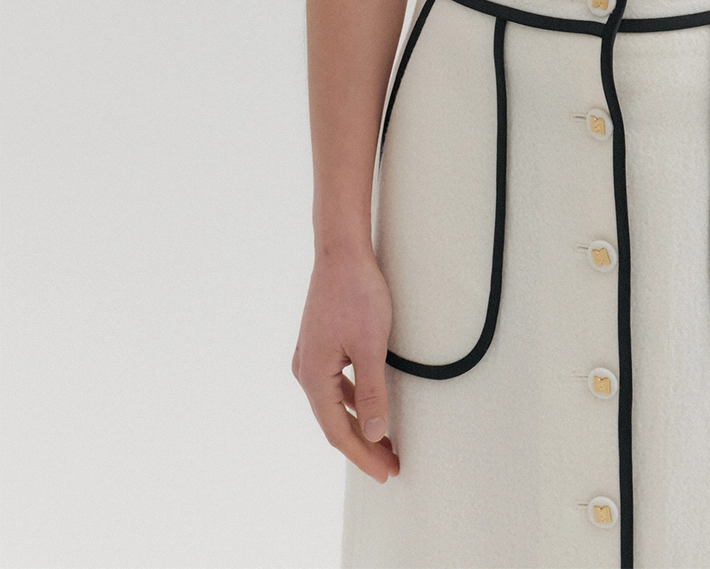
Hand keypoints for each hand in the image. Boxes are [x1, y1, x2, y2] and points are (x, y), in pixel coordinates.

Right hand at [291, 244, 400, 483]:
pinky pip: (335, 385)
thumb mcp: (371, 345)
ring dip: (358, 424)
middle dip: (362, 445)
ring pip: (334, 404)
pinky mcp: (319, 344)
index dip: (363, 455)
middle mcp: (306, 371)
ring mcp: (310, 357)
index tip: (386, 472)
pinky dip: (352, 401)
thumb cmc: (356, 293)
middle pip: (334, 421)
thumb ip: (372, 391)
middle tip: (390, 465)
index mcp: (314, 376)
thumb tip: (375, 432)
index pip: (338, 431)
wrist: (341, 251)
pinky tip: (368, 406)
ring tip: (384, 442)